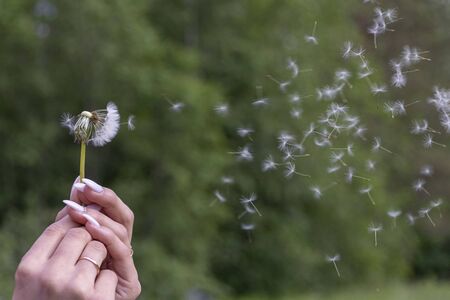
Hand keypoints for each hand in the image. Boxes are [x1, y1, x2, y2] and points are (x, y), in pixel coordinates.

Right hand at [13, 216, 116, 299]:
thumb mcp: (42, 272)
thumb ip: (55, 238)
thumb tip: (77, 189)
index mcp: (29, 268)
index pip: (56, 228)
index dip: (73, 222)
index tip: (82, 225)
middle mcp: (49, 276)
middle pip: (81, 233)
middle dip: (88, 240)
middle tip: (82, 260)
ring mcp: (75, 288)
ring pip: (99, 247)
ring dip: (99, 260)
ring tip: (85, 281)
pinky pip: (111, 271)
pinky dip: (107, 282)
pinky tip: (95, 296)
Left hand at [57, 177, 140, 299]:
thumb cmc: (58, 283)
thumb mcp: (64, 244)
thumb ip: (72, 217)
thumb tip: (76, 181)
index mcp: (108, 240)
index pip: (114, 211)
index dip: (101, 196)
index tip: (82, 183)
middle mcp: (120, 250)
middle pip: (124, 217)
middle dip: (105, 200)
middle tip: (86, 189)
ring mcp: (126, 266)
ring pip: (122, 232)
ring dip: (101, 218)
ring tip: (83, 211)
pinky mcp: (130, 283)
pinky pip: (122, 253)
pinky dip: (108, 237)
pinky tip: (91, 228)